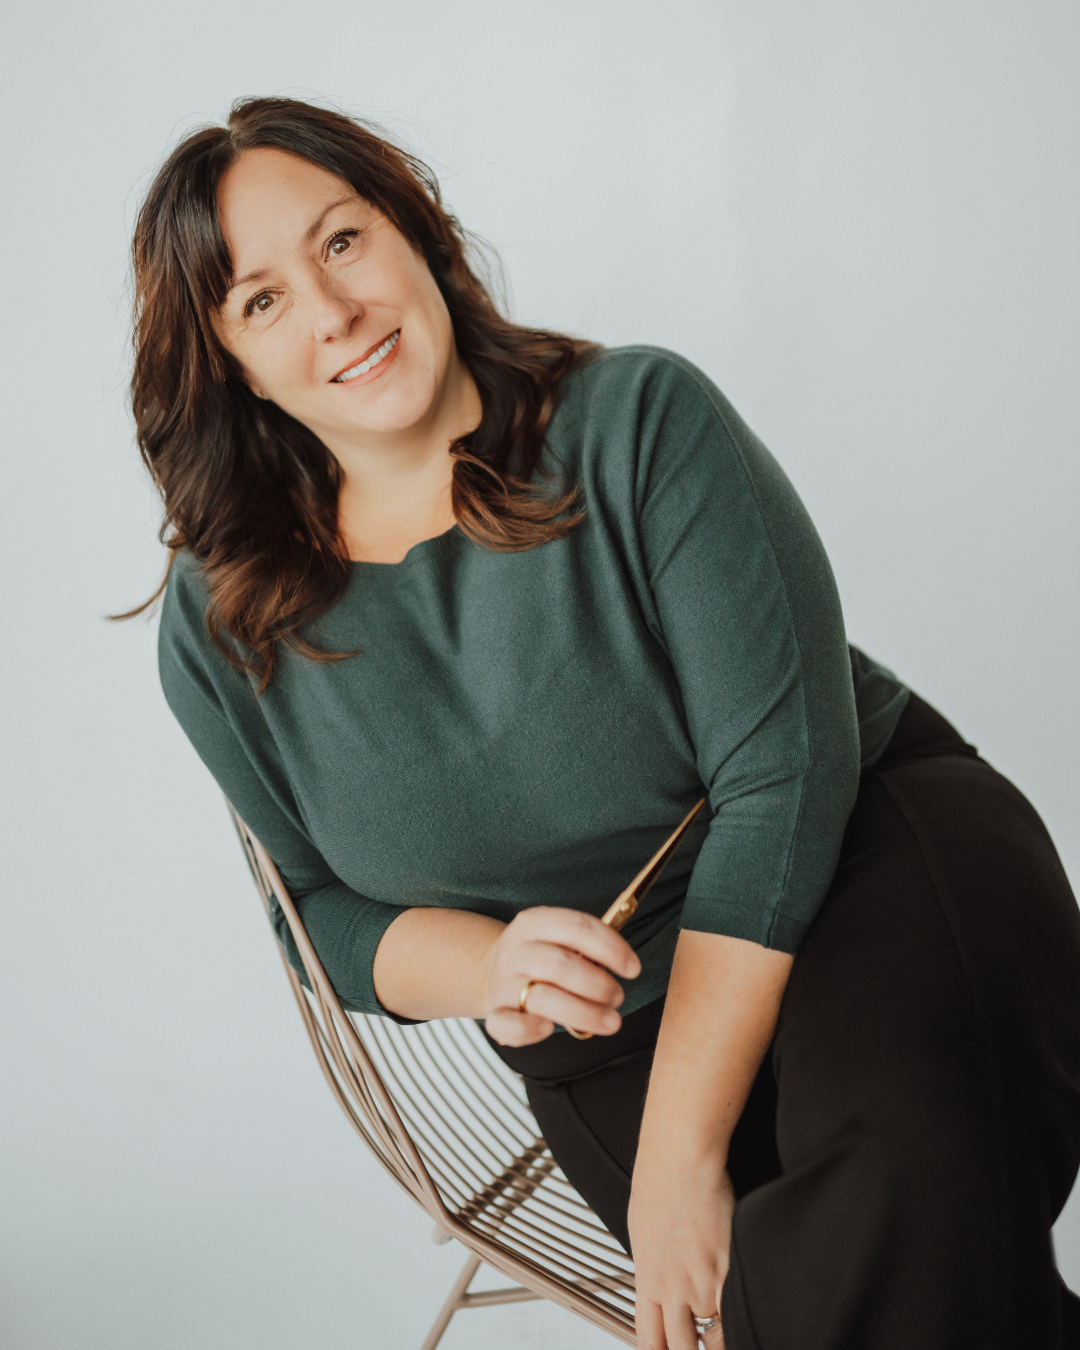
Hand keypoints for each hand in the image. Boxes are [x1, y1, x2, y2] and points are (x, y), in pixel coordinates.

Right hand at [481, 906, 640, 1045]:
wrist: (489, 969)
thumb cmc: (541, 956)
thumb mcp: (557, 936)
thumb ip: (586, 945)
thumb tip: (624, 963)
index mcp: (534, 923)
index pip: (576, 927)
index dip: (611, 948)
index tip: (633, 968)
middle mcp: (515, 950)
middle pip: (560, 965)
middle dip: (599, 985)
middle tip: (618, 997)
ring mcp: (503, 982)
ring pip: (541, 998)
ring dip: (583, 1013)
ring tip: (610, 1021)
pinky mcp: (495, 1012)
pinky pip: (509, 1025)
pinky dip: (531, 1030)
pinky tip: (550, 1028)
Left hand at [629, 1152, 734, 1349]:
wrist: (678, 1161)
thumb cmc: (658, 1185)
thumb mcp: (643, 1232)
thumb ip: (654, 1264)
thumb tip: (659, 1276)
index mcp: (648, 1281)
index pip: (650, 1340)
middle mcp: (673, 1290)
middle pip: (683, 1348)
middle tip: (702, 1349)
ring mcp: (702, 1284)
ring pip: (716, 1336)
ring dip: (722, 1340)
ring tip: (726, 1340)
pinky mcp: (729, 1269)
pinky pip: (738, 1311)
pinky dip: (744, 1318)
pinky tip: (749, 1320)